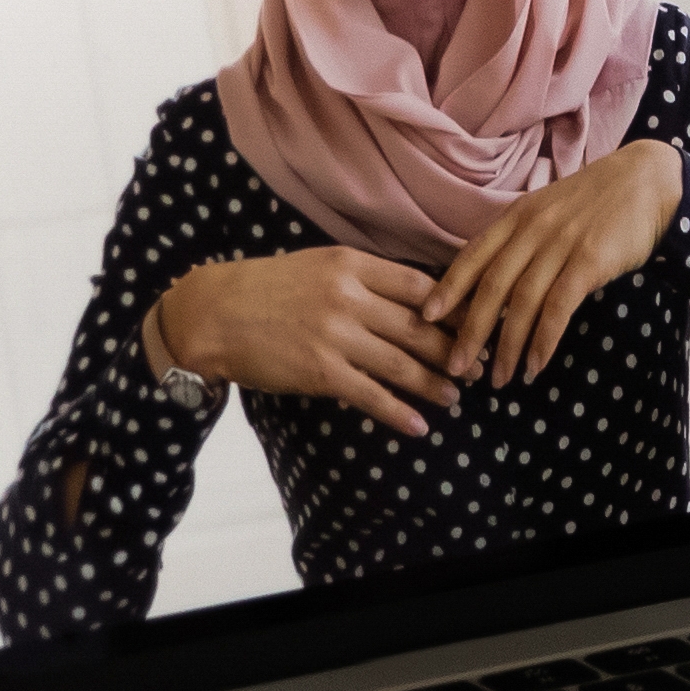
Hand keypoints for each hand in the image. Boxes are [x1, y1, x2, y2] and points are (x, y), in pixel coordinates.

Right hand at [152, 248, 457, 433]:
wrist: (212, 314)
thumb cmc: (264, 289)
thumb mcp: (316, 266)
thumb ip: (361, 278)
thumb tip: (411, 297)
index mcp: (350, 265)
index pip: (420, 286)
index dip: (452, 308)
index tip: (471, 324)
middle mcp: (348, 297)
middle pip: (419, 326)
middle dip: (454, 350)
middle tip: (477, 366)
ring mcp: (335, 335)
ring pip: (402, 363)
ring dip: (434, 384)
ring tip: (454, 397)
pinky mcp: (320, 371)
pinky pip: (371, 395)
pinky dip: (399, 413)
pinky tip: (418, 426)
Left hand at [418, 140, 684, 386]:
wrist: (649, 181)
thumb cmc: (598, 201)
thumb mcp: (549, 209)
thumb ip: (522, 239)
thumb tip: (496, 283)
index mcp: (517, 216)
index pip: (472, 256)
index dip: (447, 288)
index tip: (426, 317)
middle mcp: (532, 229)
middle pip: (490, 287)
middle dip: (470, 331)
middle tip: (455, 366)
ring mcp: (560, 244)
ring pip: (522, 303)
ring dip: (507, 346)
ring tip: (499, 378)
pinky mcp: (589, 261)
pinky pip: (558, 308)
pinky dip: (543, 340)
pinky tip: (534, 364)